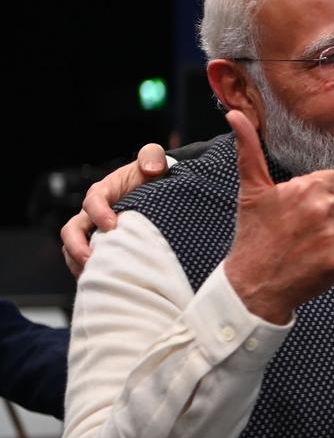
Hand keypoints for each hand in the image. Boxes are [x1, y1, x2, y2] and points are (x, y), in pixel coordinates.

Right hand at [60, 143, 168, 276]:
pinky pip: (86, 259)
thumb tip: (152, 168)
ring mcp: (94, 230)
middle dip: (77, 246)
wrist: (158, 189)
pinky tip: (105, 280)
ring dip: (79, 262)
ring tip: (96, 276)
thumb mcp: (153, 160)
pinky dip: (91, 270)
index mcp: (104, 191)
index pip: (93, 202)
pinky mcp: (100, 244)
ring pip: (73, 248)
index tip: (113, 226)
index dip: (99, 213)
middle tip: (93, 259)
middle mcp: (93, 212)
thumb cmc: (153, 175)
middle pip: (71, 230)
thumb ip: (152, 156)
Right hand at [222, 111, 333, 323]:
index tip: (312, 206)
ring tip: (316, 242)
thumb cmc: (254, 237)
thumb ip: (250, 150)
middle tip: (311, 227)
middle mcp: (325, 209)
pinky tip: (323, 256)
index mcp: (308, 188)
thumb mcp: (252, 191)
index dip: (330, 193)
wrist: (254, 285)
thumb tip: (235, 115)